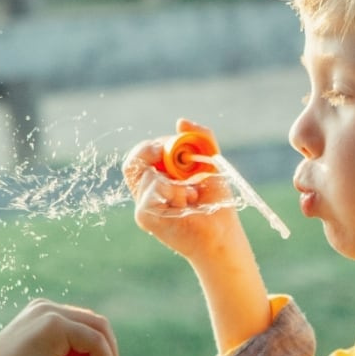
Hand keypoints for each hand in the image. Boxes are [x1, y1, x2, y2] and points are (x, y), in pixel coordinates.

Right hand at [124, 117, 251, 263]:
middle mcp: (147, 193)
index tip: (176, 144)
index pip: (143, 155)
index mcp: (158, 179)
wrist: (222, 233)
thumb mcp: (210, 163)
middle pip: (132, 161)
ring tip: (192, 193)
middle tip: (173, 157)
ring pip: (144, 174)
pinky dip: (173, 191)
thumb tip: (180, 121)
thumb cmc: (216, 204)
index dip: (156, 144)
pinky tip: (186, 203)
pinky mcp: (145, 216)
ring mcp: (144, 205)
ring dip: (174, 179)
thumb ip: (199, 139)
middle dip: (152, 151)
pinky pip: (150, 190)